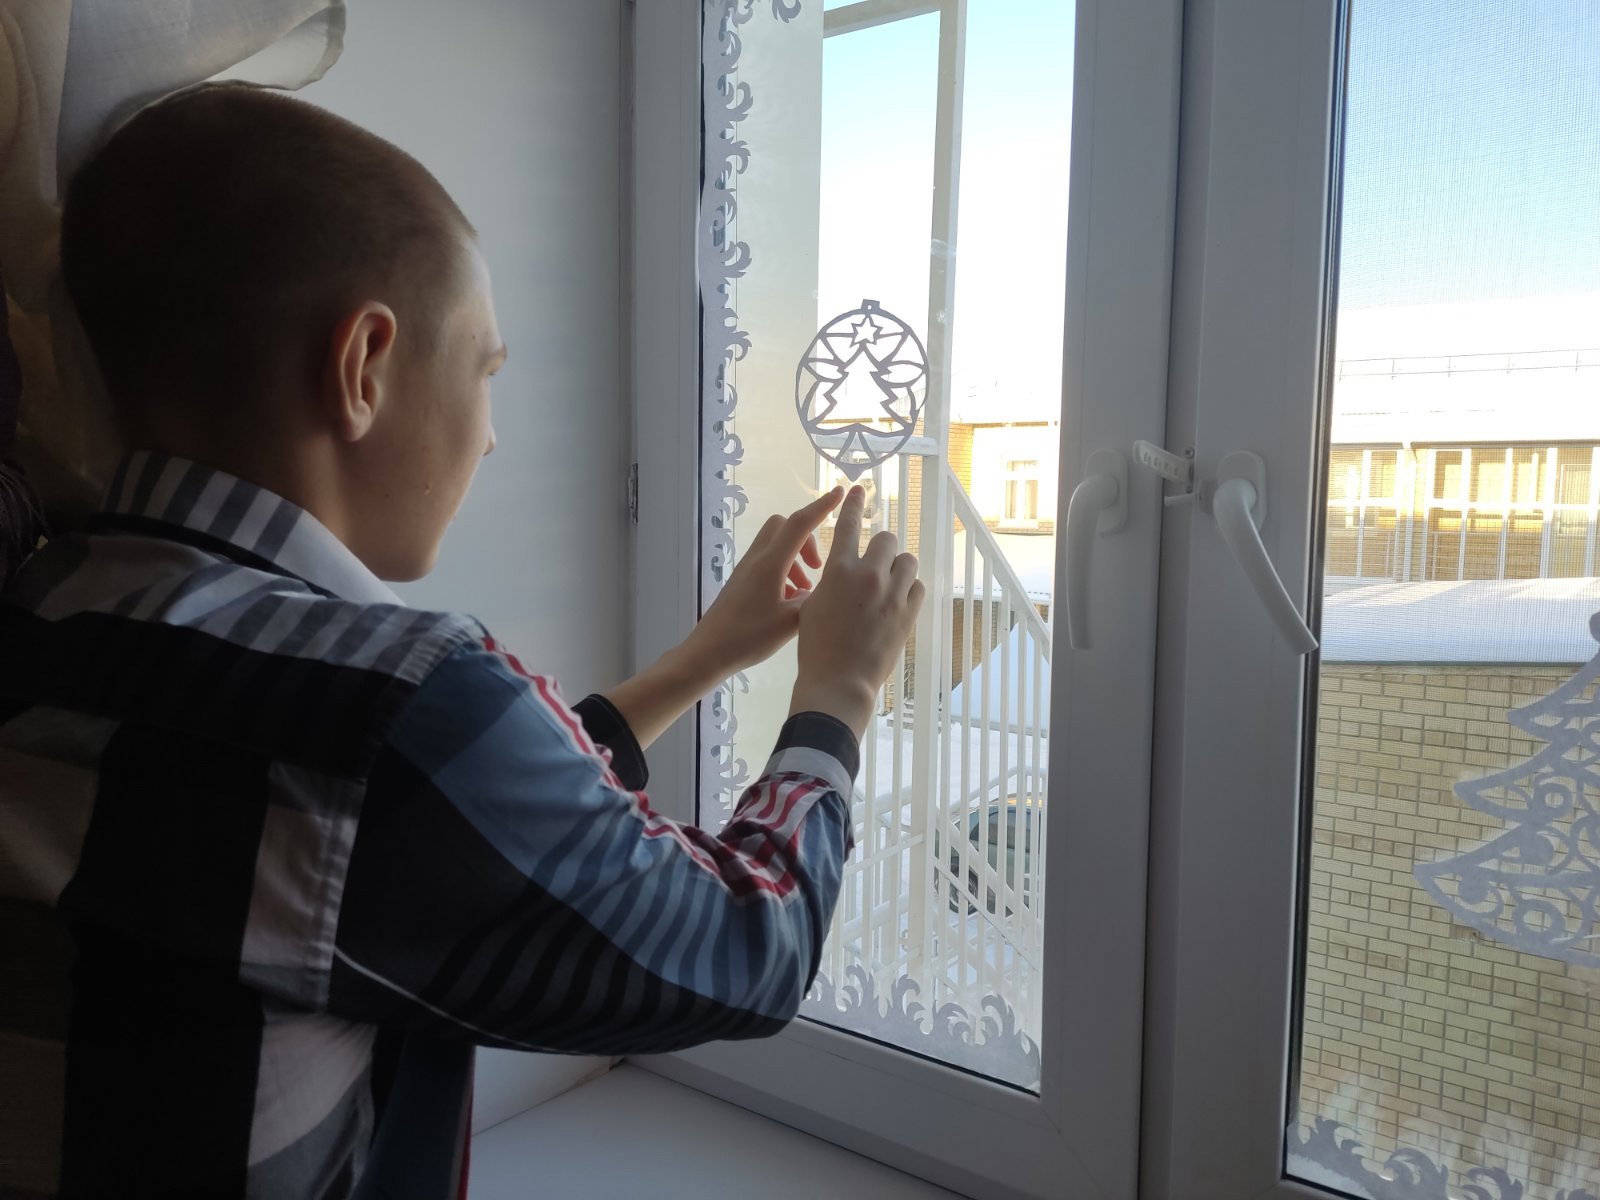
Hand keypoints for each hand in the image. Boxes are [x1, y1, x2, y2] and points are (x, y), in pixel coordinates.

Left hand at [680, 486, 844, 680]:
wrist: (708, 652)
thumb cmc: (748, 638)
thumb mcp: (790, 622)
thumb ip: (812, 602)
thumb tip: (821, 592)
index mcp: (771, 564)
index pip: (800, 524)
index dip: (822, 507)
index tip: (839, 493)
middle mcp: (757, 560)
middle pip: (784, 527)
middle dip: (806, 538)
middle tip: (816, 567)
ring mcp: (746, 570)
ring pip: (776, 546)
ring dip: (795, 559)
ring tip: (804, 592)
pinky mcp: (741, 582)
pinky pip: (767, 563)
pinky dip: (783, 571)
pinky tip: (788, 602)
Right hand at [789, 485, 923, 739]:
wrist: (839, 681)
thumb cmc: (816, 647)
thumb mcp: (812, 606)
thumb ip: (830, 581)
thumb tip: (845, 571)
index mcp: (838, 571)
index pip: (847, 526)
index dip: (853, 504)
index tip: (859, 489)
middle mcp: (868, 575)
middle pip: (886, 539)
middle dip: (882, 549)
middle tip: (875, 566)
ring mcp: (891, 594)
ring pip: (907, 561)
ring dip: (899, 568)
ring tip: (889, 585)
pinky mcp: (908, 613)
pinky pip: (917, 587)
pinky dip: (909, 590)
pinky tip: (898, 603)